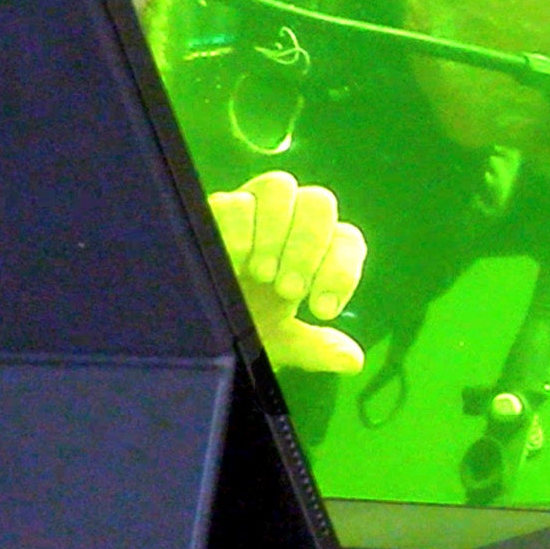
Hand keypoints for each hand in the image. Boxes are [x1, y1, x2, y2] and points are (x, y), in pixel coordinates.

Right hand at [206, 170, 368, 373]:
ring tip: (262, 273)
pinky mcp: (220, 207)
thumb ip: (315, 348)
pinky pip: (236, 198)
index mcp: (318, 250)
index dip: (341, 272)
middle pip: (319, 203)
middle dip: (307, 247)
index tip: (323, 310)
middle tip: (288, 289)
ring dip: (274, 231)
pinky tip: (233, 258)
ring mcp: (256, 208)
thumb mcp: (280, 343)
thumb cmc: (246, 323)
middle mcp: (292, 221)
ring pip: (280, 187)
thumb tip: (352, 360)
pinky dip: (239, 227)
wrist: (197, 322)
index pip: (346, 240)